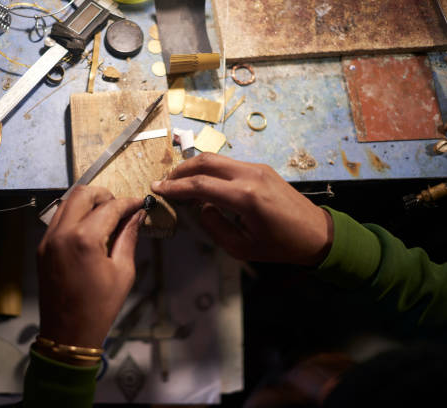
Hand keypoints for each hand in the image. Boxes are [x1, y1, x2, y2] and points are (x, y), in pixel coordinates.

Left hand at [37, 186, 144, 355]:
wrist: (68, 333)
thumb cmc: (100, 307)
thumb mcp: (123, 272)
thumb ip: (128, 237)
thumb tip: (137, 215)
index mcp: (84, 239)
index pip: (109, 207)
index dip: (128, 203)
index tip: (140, 204)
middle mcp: (61, 233)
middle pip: (82, 193)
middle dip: (104, 195)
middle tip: (121, 208)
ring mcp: (47, 239)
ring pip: (67, 202)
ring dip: (87, 203)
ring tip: (106, 216)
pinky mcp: (42, 247)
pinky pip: (58, 219)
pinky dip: (75, 215)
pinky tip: (90, 228)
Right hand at [151, 153, 332, 265]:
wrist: (316, 233)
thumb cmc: (280, 246)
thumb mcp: (242, 248)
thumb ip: (215, 227)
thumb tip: (201, 207)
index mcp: (246, 198)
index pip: (200, 185)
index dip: (175, 187)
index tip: (157, 189)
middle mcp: (250, 176)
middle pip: (205, 162)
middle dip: (180, 170)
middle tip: (164, 183)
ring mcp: (257, 168)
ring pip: (216, 159)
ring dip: (194, 168)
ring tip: (179, 183)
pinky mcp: (261, 168)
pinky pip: (228, 164)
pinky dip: (209, 170)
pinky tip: (202, 184)